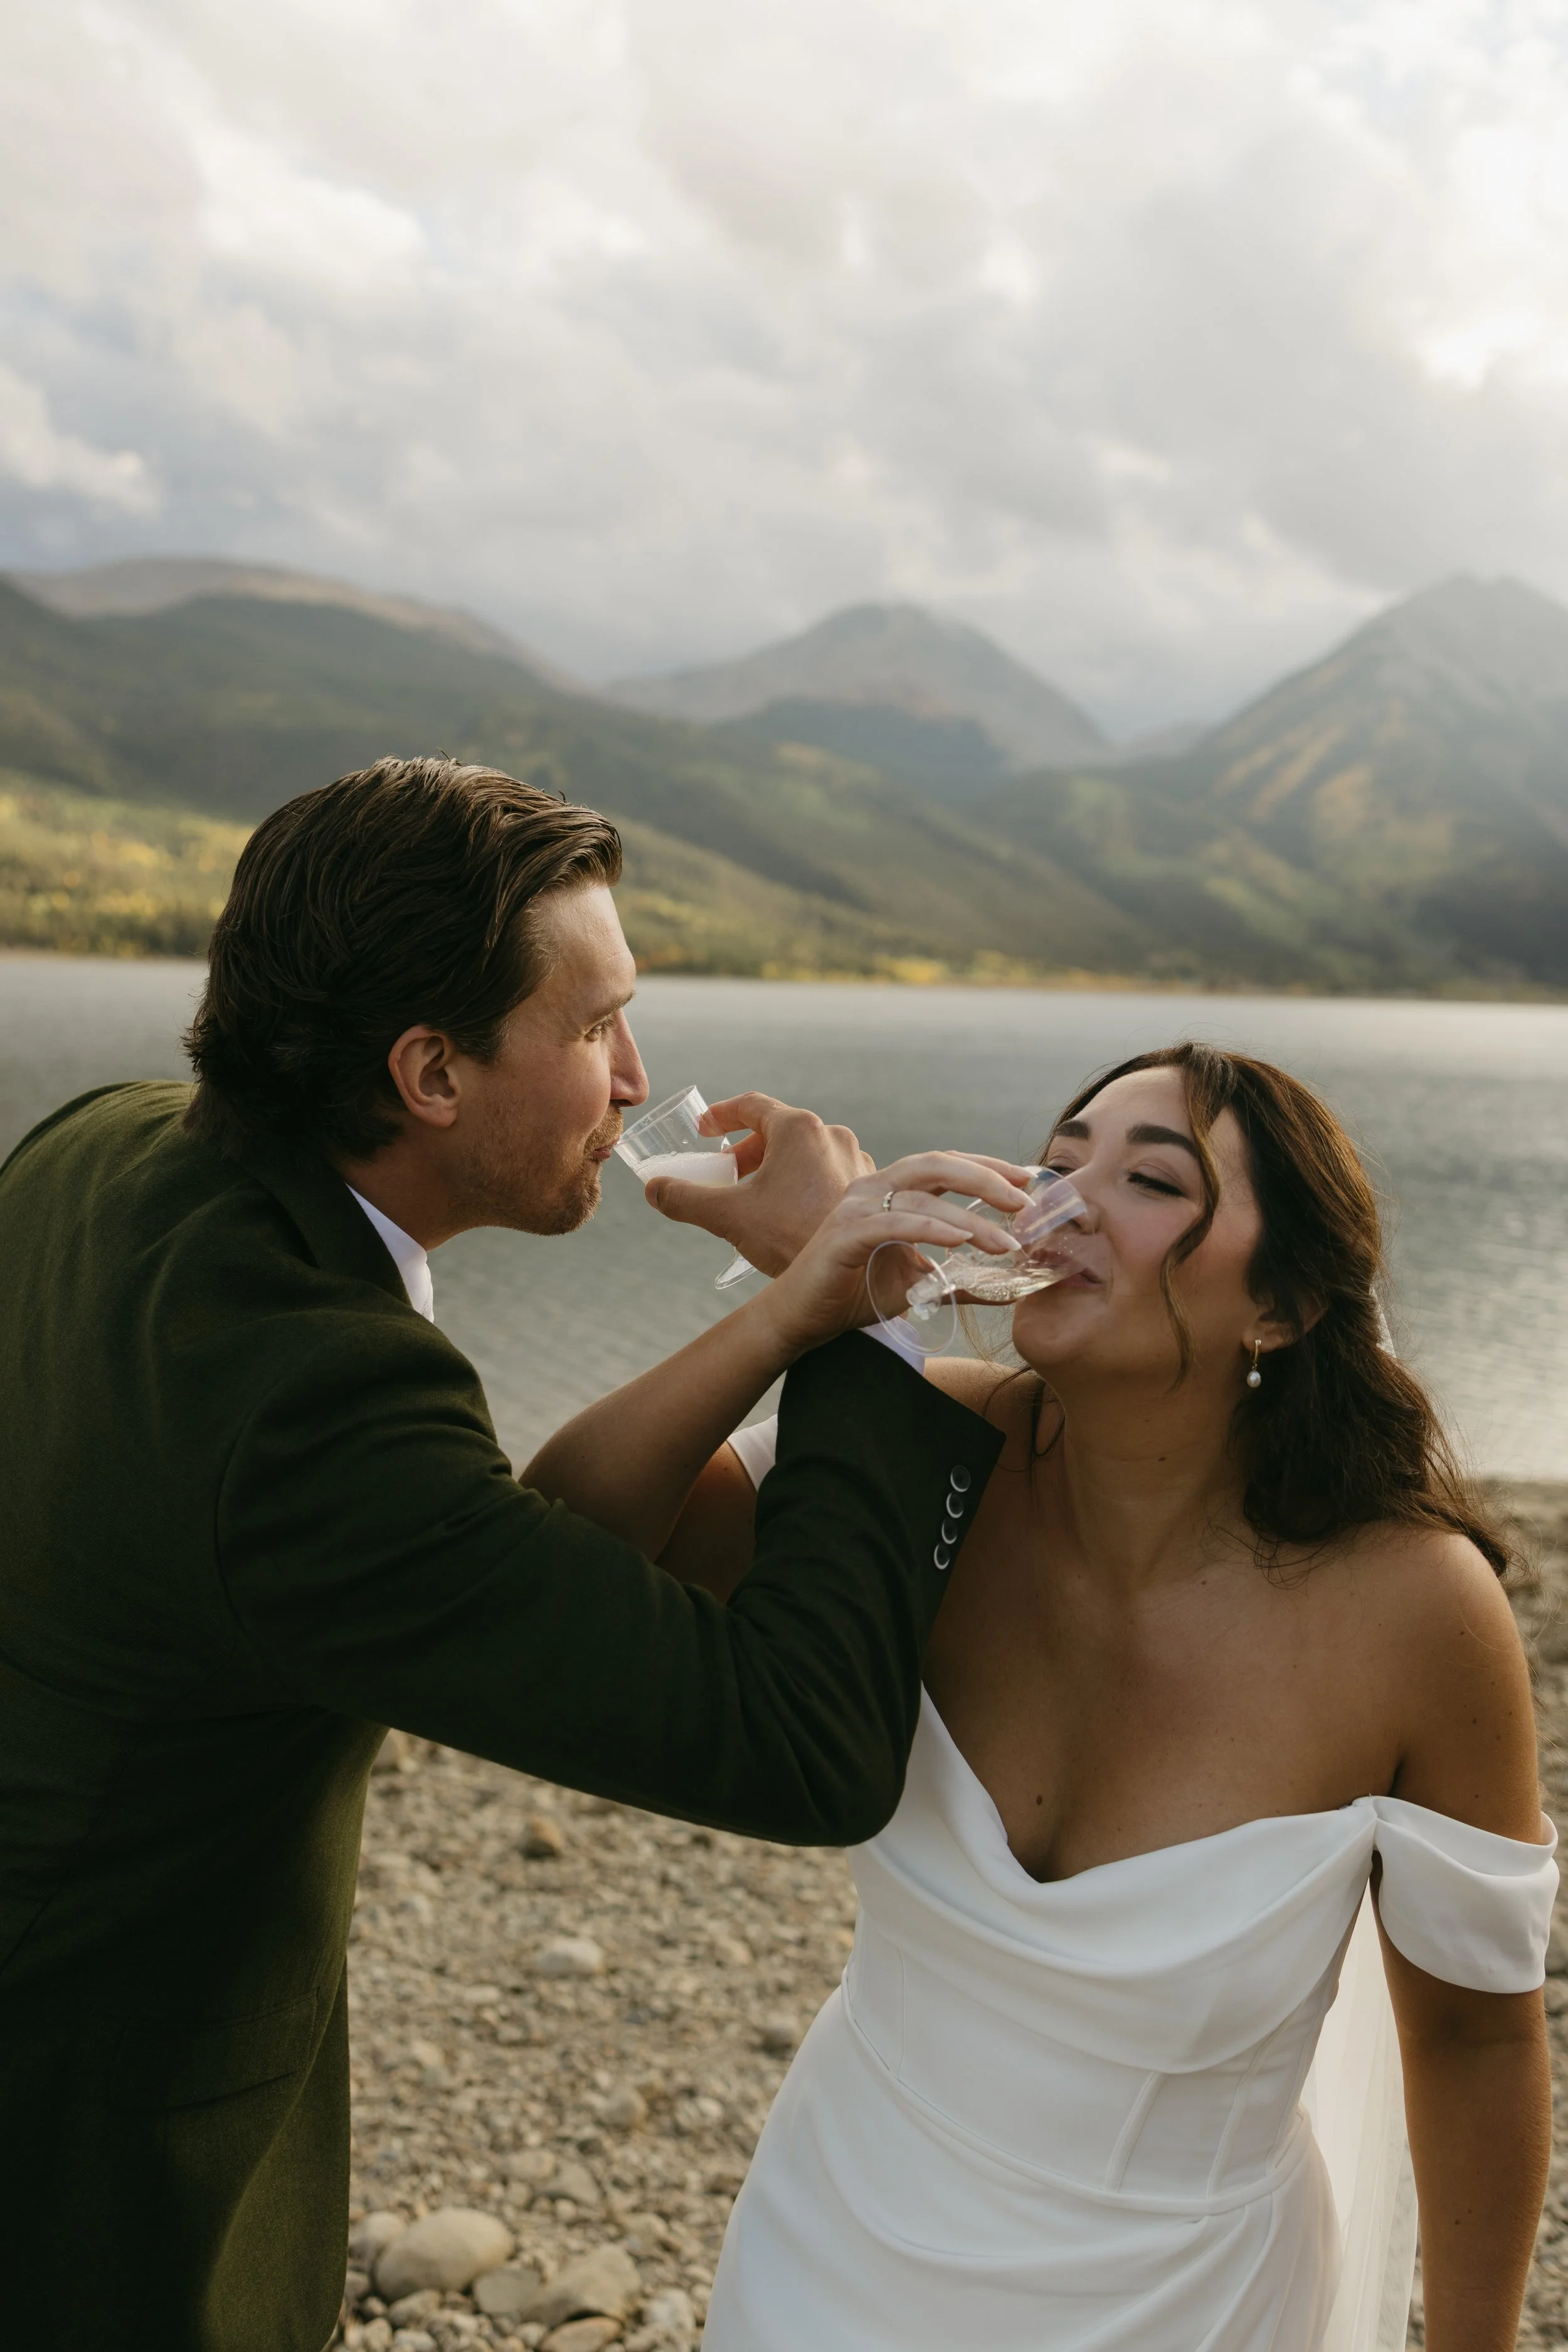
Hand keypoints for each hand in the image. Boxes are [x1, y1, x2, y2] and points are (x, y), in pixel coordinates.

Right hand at [642, 1092, 873, 1274]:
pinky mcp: (866, 1185)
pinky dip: (802, 1183)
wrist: (857, 1273)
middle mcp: (832, 1134)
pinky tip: (791, 1213)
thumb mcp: (728, 1216)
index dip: (722, 1114)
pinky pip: (827, 1171)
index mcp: (798, 1128)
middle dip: (748, 1150)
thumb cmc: (792, 1235)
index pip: (752, 1105)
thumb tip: (653, 1190)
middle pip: (779, 1130)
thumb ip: (685, 1198)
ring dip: (777, 1168)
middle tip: (727, 1172)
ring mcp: (854, 1159)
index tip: (706, 1129)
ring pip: (805, 1153)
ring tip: (757, 1197)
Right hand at [754, 1152, 1035, 1358]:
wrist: (801, 1319)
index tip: (1028, 1180)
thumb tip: (1006, 1290)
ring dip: (969, 1217)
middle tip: (1024, 1202)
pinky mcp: (845, 1233)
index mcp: (891, 1191)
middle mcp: (873, 1187)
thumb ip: (956, 1282)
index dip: (988, 1167)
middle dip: (986, 1179)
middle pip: (938, 1164)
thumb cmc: (853, 1294)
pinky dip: (931, 1229)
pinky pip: (896, 1223)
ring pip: (922, 1194)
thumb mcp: (916, 1285)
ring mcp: (857, 1206)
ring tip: (1005, 1242)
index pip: (946, 1165)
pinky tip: (959, 1241)